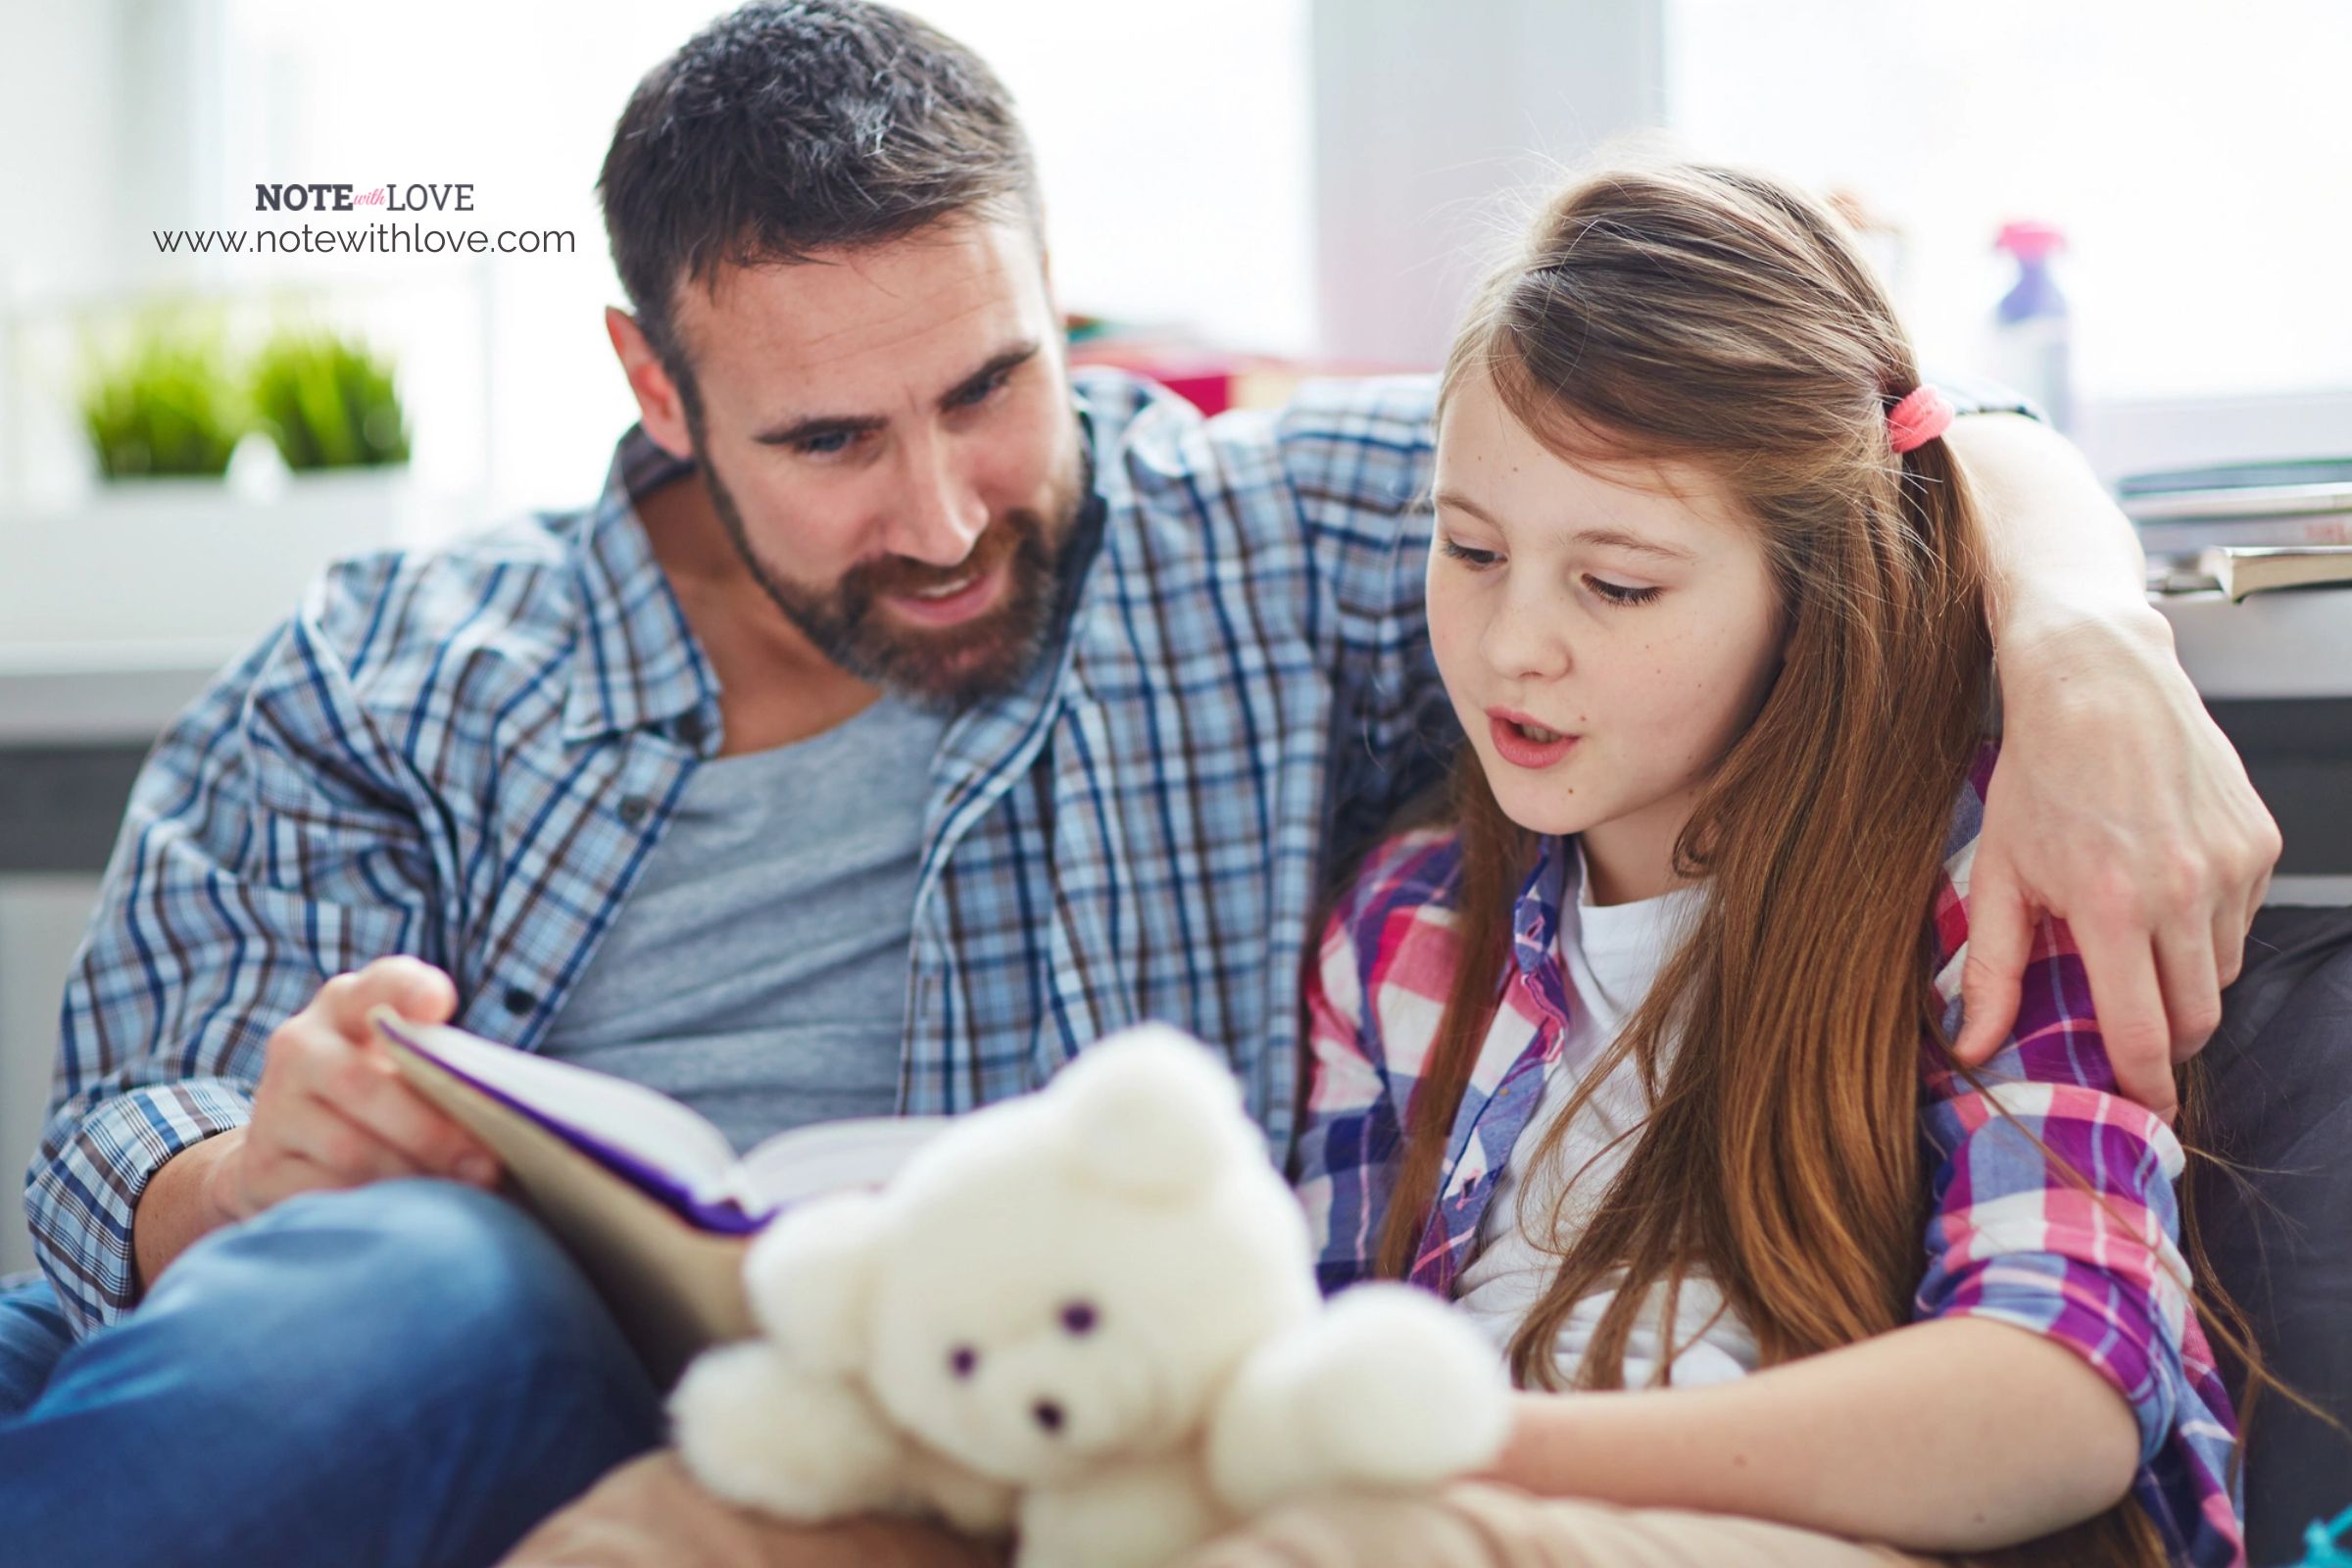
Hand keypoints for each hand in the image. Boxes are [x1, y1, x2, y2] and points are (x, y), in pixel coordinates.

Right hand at [201, 956, 502, 1222]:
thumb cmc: (384, 1094)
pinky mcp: (261, 1168)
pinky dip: (372, 1209)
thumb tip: (509, 1103)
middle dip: (432, 1131)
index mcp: (349, 1005)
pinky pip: (323, 1195)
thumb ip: (445, 1063)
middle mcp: (301, 1045)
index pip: (381, 983)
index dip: (409, 991)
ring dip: (411, 1177)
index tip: (439, 1006)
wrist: (291, 1147)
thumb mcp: (407, 1062)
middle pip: (362, 1084)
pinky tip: (408, 1217)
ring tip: (461, 1198)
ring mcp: (274, 1107)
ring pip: (347, 1149)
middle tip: (487, 1167)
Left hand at [1955, 610, 2279, 1118]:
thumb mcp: (1999, 873)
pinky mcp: (2260, 842)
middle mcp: (2184, 890)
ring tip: (2136, 943)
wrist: (2099, 680)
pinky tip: (2164, 889)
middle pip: (2196, 1016)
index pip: (2144, 1033)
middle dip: (2166, 1040)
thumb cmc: (2039, 774)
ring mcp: (2231, 865)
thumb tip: (1975, 1047)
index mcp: (2113, 906)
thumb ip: (1991, 970)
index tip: (2141, 1108)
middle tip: (2131, 1034)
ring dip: (2186, 979)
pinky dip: (2209, 926)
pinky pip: (2242, 919)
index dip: (2145, 1085)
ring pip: (2223, 971)